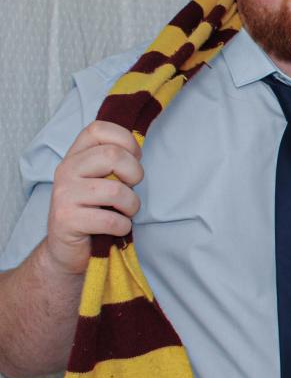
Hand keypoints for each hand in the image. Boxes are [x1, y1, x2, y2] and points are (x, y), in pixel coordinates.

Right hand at [44, 121, 143, 275]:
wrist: (66, 249)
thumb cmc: (93, 211)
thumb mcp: (101, 180)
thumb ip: (113, 161)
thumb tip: (138, 148)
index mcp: (75, 156)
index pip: (98, 128)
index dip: (126, 140)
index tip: (133, 159)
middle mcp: (66, 170)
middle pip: (113, 155)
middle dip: (134, 174)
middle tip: (130, 189)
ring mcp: (64, 195)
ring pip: (117, 191)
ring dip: (131, 206)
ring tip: (123, 212)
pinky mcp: (66, 220)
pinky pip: (112, 220)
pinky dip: (123, 227)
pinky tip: (115, 229)